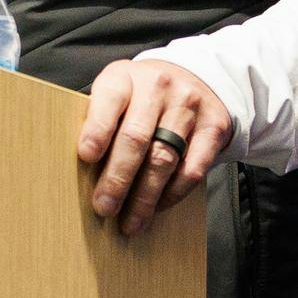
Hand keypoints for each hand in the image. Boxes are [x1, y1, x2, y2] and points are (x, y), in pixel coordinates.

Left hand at [76, 59, 232, 235]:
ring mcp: (188, 105)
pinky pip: (192, 168)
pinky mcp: (213, 127)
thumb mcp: (117, 91)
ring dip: (144, 197)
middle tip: (105, 206)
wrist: (191, 78)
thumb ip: (101, 120)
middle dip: (118, 178)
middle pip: (136, 138)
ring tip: (130, 220)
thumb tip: (84, 170)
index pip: (110, 100)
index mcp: (125, 76)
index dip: (97, 129)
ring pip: (164, 159)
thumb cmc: (141, 94)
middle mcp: (158, 87)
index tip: (86, 156)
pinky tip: (158, 206)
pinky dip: (173, 193)